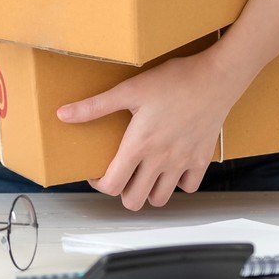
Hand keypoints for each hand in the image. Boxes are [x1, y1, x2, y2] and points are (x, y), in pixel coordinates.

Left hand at [56, 51, 250, 209]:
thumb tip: (63, 114)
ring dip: (148, 191)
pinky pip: (188, 187)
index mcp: (139, 145)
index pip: (112, 185)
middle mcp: (160, 160)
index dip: (99, 184)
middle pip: (134, 200)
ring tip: (142, 174)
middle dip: (122, 192)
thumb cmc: (173, 80)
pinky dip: (178, 183)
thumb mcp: (129, 89)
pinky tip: (170, 167)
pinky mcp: (201, 159)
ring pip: (161, 199)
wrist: (215, 77)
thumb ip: (94, 106)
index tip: (97, 171)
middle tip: (120, 174)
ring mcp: (182, 163)